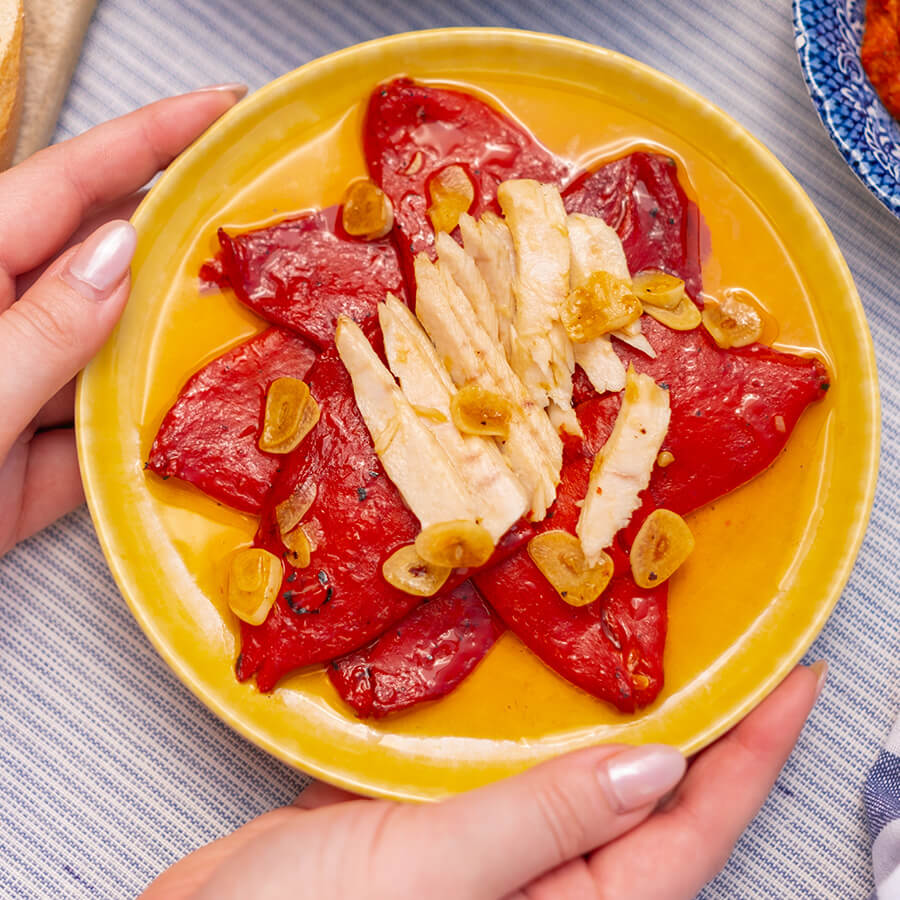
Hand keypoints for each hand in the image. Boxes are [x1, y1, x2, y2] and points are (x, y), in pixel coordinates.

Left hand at [0, 83, 246, 554]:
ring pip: (123, 356)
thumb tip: (119, 252)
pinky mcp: (39, 462)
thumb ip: (41, 329)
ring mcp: (26, 396)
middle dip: (188, 244)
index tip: (224, 110)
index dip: (149, 140)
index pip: (69, 186)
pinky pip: (115, 438)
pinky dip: (158, 441)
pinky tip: (212, 435)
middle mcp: (5, 326)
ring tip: (266, 331)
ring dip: (186, 350)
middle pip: (109, 267)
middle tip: (272, 226)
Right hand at [143, 663, 824, 899]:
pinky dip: (532, 718)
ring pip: (575, 774)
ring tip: (653, 641)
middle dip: (696, 726)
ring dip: (613, 712)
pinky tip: (541, 669)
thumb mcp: (427, 879)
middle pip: (643, 801)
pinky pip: (507, 765)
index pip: (686, 834)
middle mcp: (539, 890)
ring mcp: (488, 854)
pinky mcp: (436, 822)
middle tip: (732, 645)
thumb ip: (541, 823)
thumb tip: (657, 769)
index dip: (750, 757)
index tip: (793, 685)